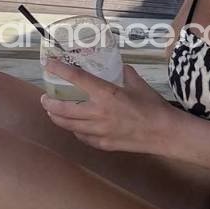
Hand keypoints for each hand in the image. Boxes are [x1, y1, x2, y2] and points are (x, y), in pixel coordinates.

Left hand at [40, 59, 175, 152]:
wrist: (164, 132)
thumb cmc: (153, 106)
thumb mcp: (138, 83)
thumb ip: (124, 73)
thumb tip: (116, 66)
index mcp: (106, 94)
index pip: (77, 78)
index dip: (60, 70)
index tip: (49, 64)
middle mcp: (98, 113)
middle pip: (63, 109)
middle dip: (49, 103)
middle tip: (45, 98)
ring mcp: (99, 131)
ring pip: (68, 125)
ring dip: (57, 118)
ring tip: (53, 112)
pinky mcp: (103, 144)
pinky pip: (82, 137)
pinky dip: (74, 130)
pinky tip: (74, 126)